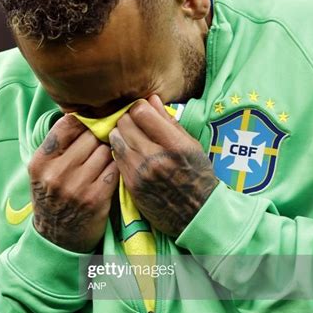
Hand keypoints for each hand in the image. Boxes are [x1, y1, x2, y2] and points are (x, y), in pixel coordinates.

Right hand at [28, 114, 118, 251]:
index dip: (84, 120)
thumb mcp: (43, 172)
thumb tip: (82, 114)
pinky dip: (117, 166)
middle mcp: (56, 173)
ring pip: (105, 151)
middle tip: (106, 139)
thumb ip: (58, 146)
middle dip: (101, 136)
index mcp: (41, 162)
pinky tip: (114, 169)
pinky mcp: (96, 199)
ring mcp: (77, 187)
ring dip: (111, 151)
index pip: (67, 124)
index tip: (92, 121)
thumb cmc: (52, 198)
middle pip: (91, 136)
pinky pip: (114, 169)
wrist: (57, 239)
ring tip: (109, 156)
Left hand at [108, 95, 217, 237]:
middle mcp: (156, 158)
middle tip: (134, 122)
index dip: (140, 107)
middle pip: (125, 123)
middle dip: (129, 118)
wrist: (196, 214)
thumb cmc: (197, 176)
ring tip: (130, 136)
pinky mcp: (130, 185)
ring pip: (116, 138)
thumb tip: (151, 99)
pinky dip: (119, 149)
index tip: (143, 110)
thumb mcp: (191, 145)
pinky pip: (115, 156)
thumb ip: (169, 122)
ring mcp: (140, 173)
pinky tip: (128, 151)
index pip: (142, 112)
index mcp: (175, 145)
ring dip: (121, 133)